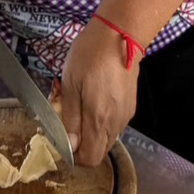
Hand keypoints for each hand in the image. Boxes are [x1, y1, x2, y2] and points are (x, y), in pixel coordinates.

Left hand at [59, 19, 140, 167]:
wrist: (121, 35)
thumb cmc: (90, 55)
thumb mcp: (70, 83)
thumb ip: (70, 117)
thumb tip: (70, 144)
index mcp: (99, 120)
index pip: (91, 158)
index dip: (75, 157)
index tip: (63, 141)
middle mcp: (116, 123)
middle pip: (100, 151)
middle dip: (83, 145)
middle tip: (69, 124)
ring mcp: (126, 115)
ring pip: (108, 139)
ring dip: (93, 133)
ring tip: (80, 110)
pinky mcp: (130, 105)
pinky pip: (115, 125)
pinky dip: (102, 123)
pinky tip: (94, 101)